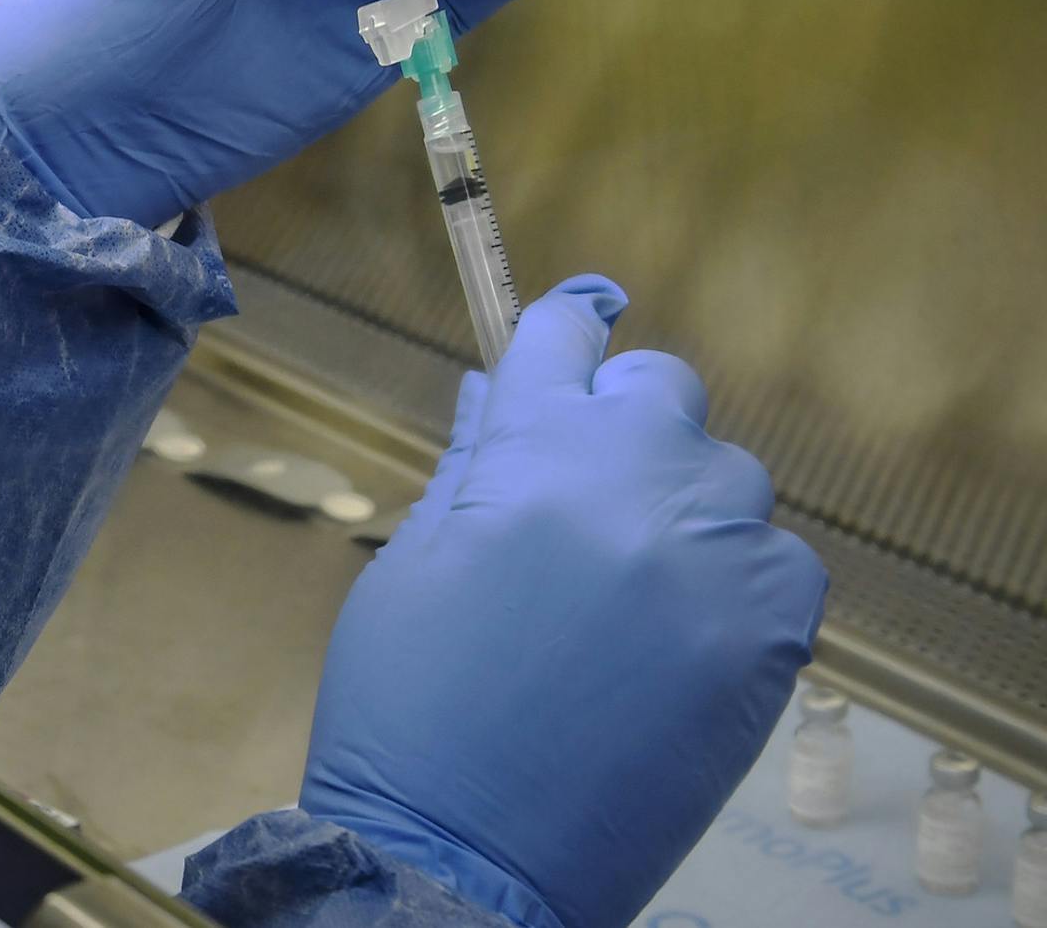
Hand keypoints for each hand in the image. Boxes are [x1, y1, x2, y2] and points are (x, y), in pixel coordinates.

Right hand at [301, 277, 826, 927]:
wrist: (466, 861)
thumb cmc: (408, 714)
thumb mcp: (412, 569)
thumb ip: (466, 465)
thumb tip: (489, 386)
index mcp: (526, 454)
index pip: (563, 334)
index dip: (566, 328)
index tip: (577, 330)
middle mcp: (634, 480)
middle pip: (661, 387)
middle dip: (622, 420)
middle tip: (583, 496)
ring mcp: (714, 554)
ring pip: (728, 475)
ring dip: (683, 505)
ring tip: (626, 590)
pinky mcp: (773, 631)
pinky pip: (781, 558)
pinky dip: (739, 579)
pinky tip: (678, 633)